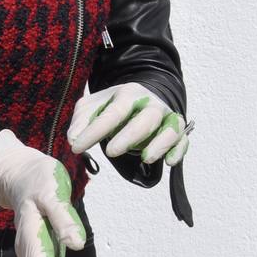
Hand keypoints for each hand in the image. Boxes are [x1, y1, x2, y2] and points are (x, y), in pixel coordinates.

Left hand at [67, 83, 189, 165]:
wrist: (141, 99)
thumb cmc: (113, 107)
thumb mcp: (92, 107)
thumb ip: (82, 120)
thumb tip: (74, 138)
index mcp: (128, 94)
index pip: (113, 112)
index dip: (94, 131)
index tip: (76, 148)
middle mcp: (151, 103)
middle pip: (146, 118)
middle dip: (130, 135)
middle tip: (111, 151)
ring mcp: (167, 117)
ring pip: (171, 128)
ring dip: (160, 143)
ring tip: (146, 159)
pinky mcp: (177, 131)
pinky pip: (183, 140)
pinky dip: (179, 150)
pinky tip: (169, 162)